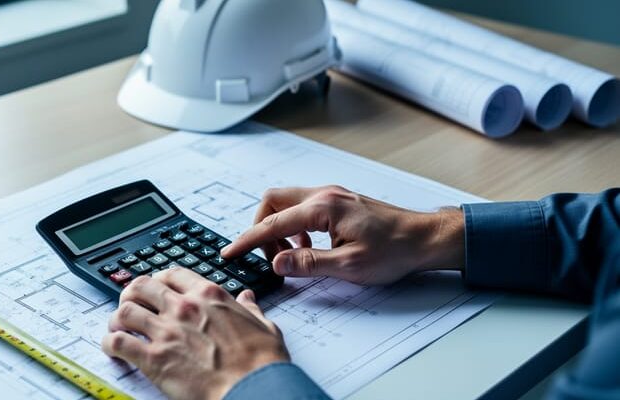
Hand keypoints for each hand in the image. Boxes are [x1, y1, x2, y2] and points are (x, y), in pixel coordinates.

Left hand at [102, 268, 288, 399]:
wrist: (255, 389)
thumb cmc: (262, 363)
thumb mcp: (264, 326)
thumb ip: (250, 310)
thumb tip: (247, 299)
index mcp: (209, 296)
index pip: (173, 274)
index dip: (159, 279)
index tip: (156, 288)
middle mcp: (184, 308)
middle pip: (142, 286)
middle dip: (132, 294)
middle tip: (131, 304)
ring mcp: (166, 331)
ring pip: (125, 311)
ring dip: (118, 319)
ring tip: (118, 327)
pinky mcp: (154, 358)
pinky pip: (119, 342)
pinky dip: (111, 343)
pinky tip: (113, 348)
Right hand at [221, 186, 464, 284]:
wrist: (425, 238)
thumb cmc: (395, 250)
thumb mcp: (349, 266)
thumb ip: (308, 263)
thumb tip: (277, 263)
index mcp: (323, 208)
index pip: (272, 224)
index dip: (247, 241)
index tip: (229, 253)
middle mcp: (323, 194)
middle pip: (272, 202)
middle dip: (260, 228)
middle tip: (266, 257)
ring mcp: (331, 195)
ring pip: (286, 203)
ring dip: (278, 228)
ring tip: (289, 256)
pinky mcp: (338, 201)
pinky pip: (302, 207)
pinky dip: (294, 226)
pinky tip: (307, 247)